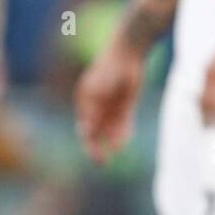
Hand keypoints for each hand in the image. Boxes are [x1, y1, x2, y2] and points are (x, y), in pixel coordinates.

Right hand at [75, 43, 145, 163]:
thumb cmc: (109, 68)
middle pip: (96, 133)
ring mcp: (111, 107)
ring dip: (112, 141)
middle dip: (97, 149)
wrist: (129, 51)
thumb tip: (85, 133)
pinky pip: (124, 123)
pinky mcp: (125, 105)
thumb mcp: (97, 90)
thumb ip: (92, 111)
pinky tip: (125, 142)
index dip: (88, 143)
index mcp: (85, 104)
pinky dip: (124, 133)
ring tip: (118, 150)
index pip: (84, 129)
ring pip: (111, 130)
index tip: (94, 153)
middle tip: (101, 163)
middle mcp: (97, 108)